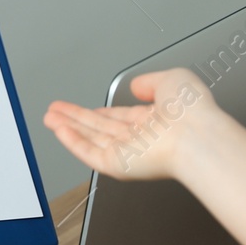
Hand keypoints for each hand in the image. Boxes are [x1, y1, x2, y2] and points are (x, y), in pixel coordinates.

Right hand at [42, 67, 220, 180]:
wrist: (196, 136)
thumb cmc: (193, 111)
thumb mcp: (172, 79)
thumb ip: (149, 81)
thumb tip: (136, 85)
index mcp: (155, 120)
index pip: (119, 116)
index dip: (98, 111)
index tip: (82, 107)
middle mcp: (141, 138)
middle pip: (100, 127)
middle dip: (75, 118)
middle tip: (55, 110)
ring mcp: (128, 152)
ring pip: (91, 139)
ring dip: (68, 127)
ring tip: (49, 117)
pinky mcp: (118, 165)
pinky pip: (90, 154)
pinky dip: (72, 142)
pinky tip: (59, 129)